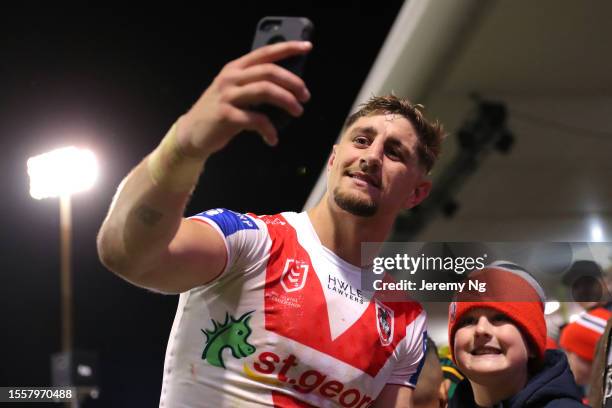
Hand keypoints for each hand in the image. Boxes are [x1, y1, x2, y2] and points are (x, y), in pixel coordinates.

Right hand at [177, 41, 311, 157]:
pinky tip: (273, 138)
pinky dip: (269, 130)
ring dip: (286, 101)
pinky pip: (255, 120)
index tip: (307, 47)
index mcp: (236, 68)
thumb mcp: (235, 91)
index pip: (265, 52)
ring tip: (297, 111)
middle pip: (269, 71)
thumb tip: (288, 86)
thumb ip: (255, 84)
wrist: (191, 133)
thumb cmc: (219, 112)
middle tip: (305, 96)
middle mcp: (231, 77)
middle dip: (293, 82)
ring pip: (265, 90)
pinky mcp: (225, 115)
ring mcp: (227, 95)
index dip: (288, 48)